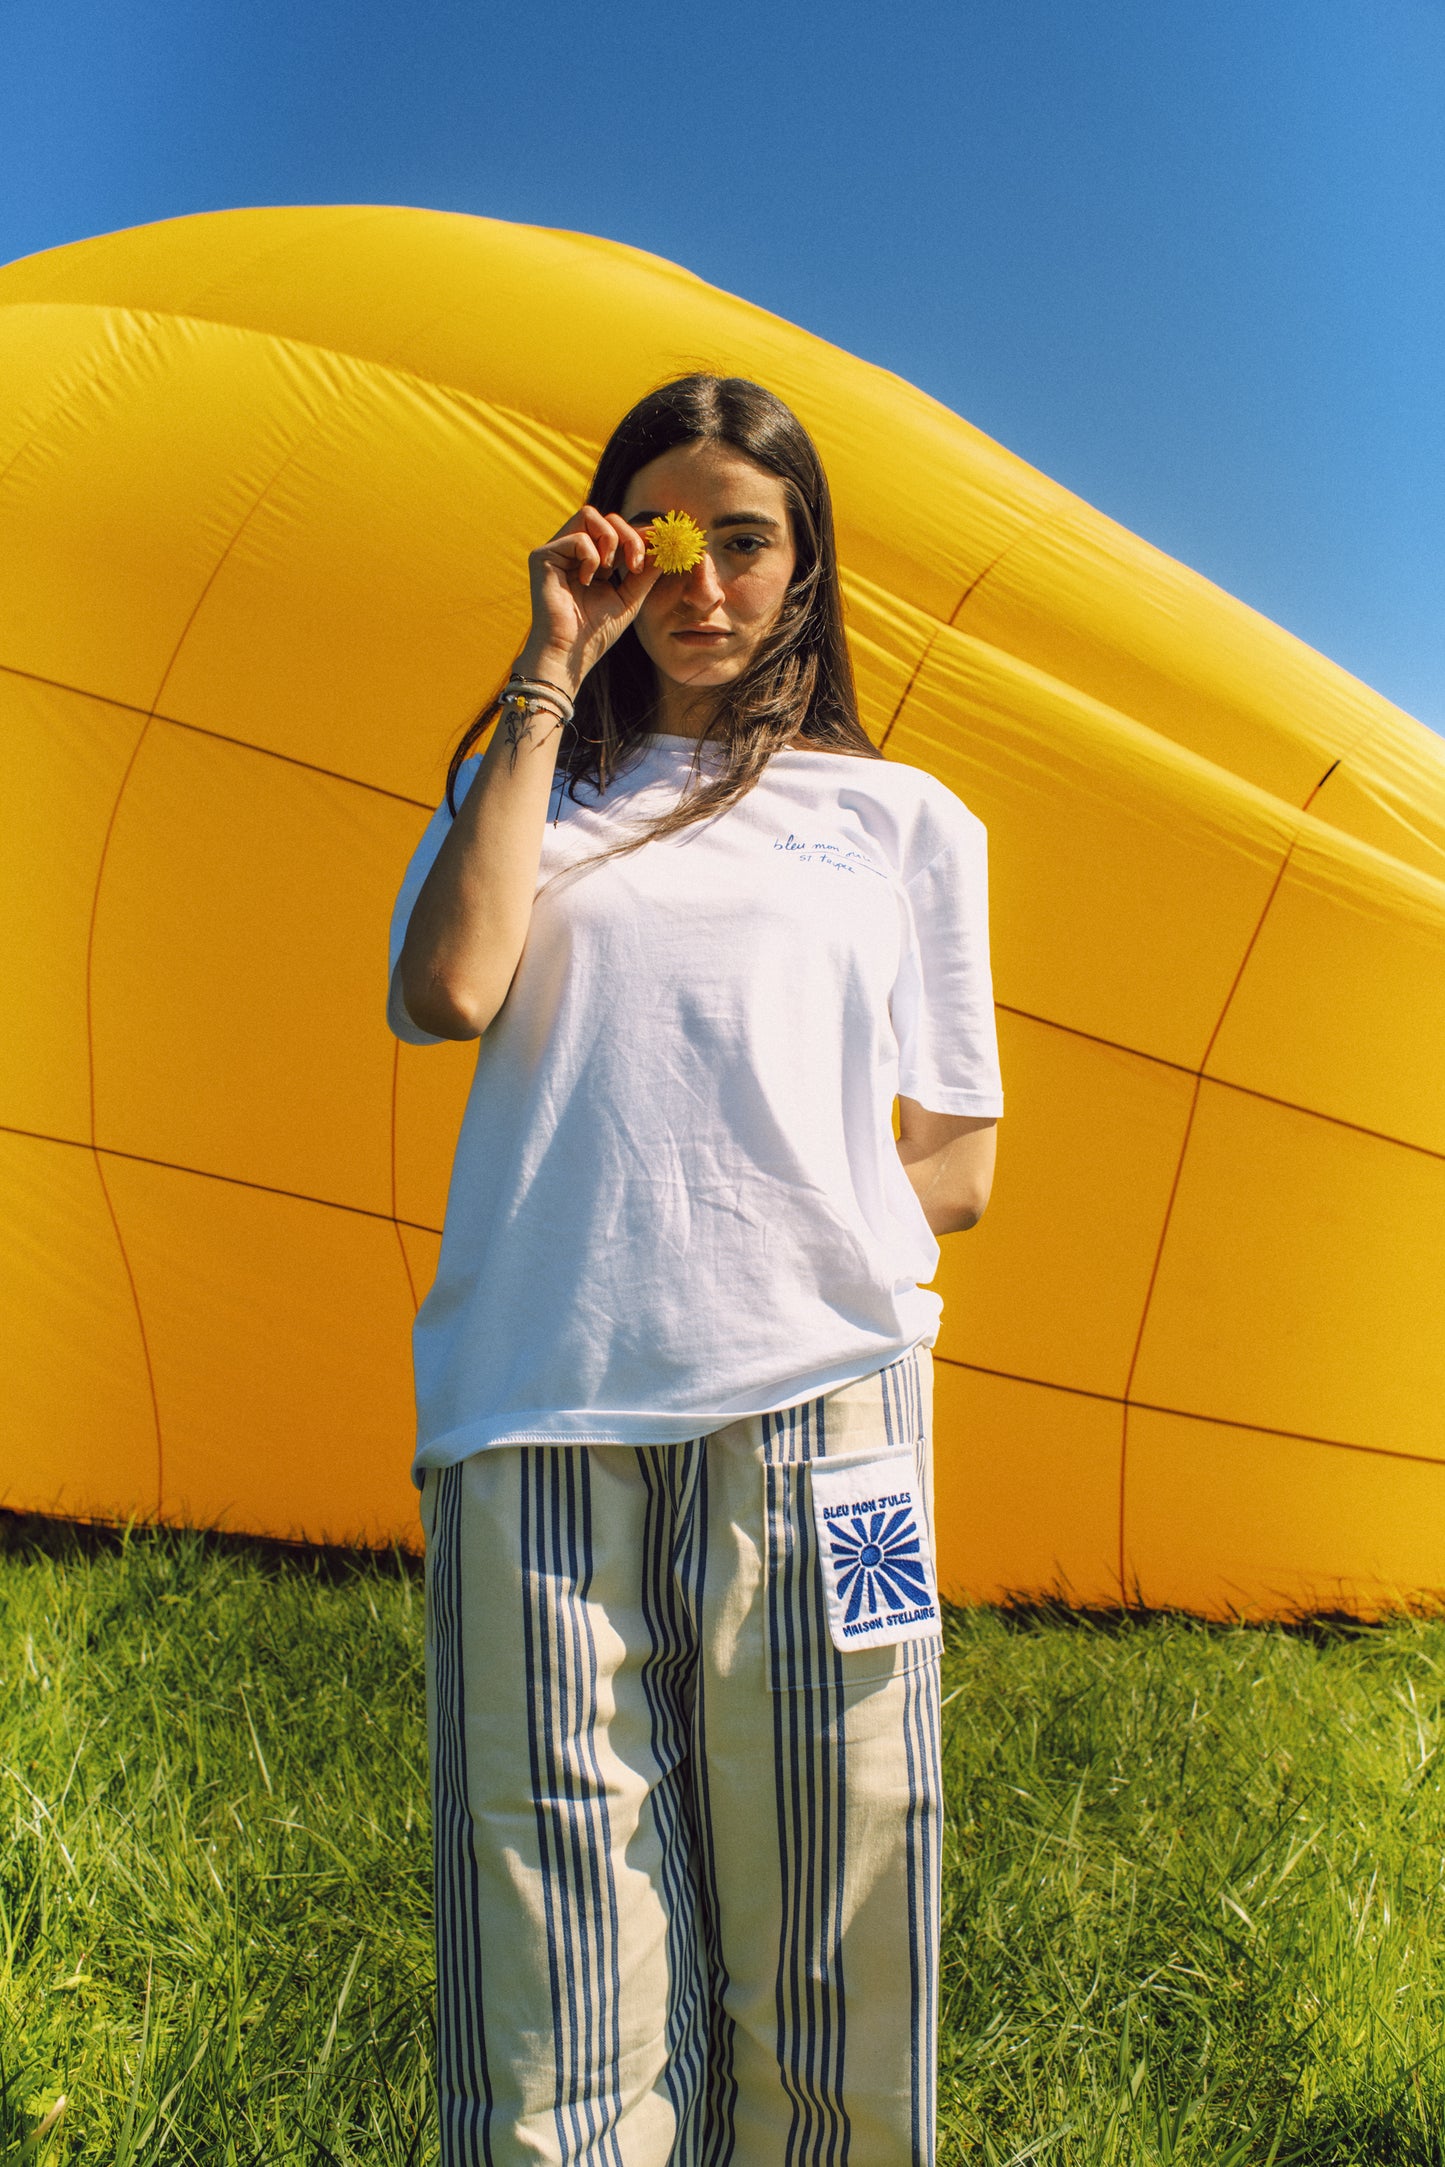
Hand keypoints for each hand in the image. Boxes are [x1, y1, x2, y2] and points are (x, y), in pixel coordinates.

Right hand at [521, 506, 661, 692]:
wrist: (570, 654)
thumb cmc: (595, 633)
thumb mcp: (630, 597)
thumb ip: (645, 571)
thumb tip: (665, 546)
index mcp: (591, 560)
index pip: (616, 530)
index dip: (639, 533)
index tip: (659, 546)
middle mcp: (571, 551)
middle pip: (605, 516)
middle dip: (629, 536)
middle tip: (635, 565)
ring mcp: (556, 551)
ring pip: (588, 514)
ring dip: (610, 540)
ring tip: (609, 571)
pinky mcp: (542, 556)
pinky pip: (577, 537)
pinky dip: (591, 558)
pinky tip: (586, 582)